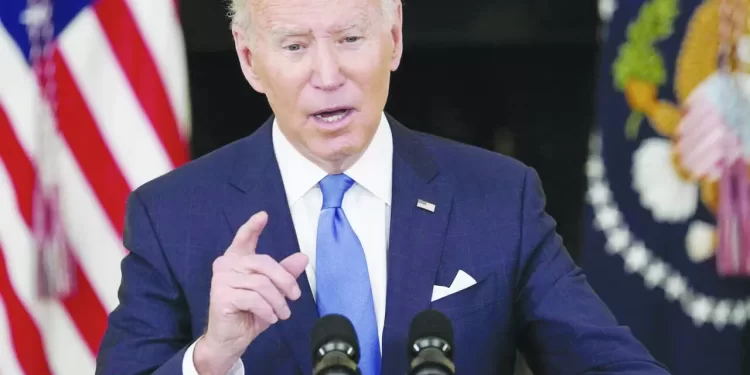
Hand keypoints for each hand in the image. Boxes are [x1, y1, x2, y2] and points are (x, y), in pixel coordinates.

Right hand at [194, 211, 308, 373]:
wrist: (229, 340)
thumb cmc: (249, 313)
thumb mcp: (272, 293)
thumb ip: (284, 274)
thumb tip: (303, 257)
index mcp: (236, 259)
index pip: (244, 238)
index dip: (253, 226)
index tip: (264, 215)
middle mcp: (225, 265)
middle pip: (264, 263)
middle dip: (285, 281)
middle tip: (296, 297)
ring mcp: (221, 280)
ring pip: (261, 284)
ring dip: (278, 302)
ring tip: (282, 314)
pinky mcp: (221, 296)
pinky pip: (254, 298)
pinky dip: (267, 310)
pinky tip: (270, 318)